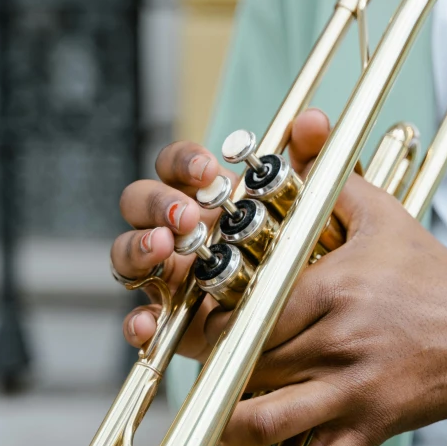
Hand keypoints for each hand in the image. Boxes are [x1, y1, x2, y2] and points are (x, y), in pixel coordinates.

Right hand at [112, 109, 331, 361]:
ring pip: (127, 253)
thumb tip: (313, 121)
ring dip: (137, 247)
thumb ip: (315, 162)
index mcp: (210, 200)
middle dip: (157, 202)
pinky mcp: (174, 323)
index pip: (177, 166)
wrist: (317, 321)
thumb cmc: (306, 254)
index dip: (184, 161)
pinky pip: (140, 320)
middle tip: (188, 215)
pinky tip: (149, 322)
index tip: (208, 170)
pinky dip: (137, 320)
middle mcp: (182, 232)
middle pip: (140, 202)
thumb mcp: (319, 208)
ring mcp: (172, 276)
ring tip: (163, 248)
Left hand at [204, 116, 446, 445]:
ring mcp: (353, 389)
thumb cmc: (432, 275)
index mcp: (333, 289)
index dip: (212, 324)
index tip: (203, 324)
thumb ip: (335, 180)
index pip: (247, 313)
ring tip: (218, 416)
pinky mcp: (370, 427)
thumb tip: (304, 135)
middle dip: (216, 368)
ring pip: (266, 419)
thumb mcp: (385, 217)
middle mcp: (337, 341)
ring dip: (231, 424)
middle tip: (204, 364)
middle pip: (248, 363)